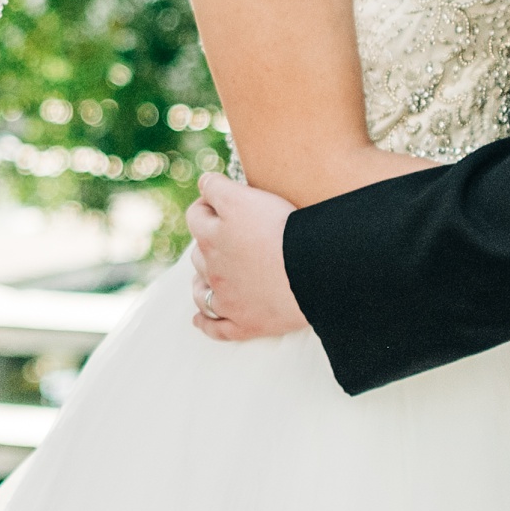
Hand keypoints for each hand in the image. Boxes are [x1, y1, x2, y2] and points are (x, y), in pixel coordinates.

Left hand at [184, 173, 308, 340]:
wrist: (313, 271)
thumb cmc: (283, 230)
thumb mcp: (245, 197)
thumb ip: (217, 188)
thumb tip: (203, 183)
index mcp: (212, 236)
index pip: (196, 215)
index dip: (207, 205)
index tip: (218, 203)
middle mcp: (214, 268)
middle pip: (198, 253)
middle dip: (208, 243)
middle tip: (228, 237)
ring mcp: (227, 298)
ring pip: (201, 290)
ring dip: (203, 281)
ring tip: (212, 275)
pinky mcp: (244, 323)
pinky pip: (216, 327)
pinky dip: (205, 323)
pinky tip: (199, 320)